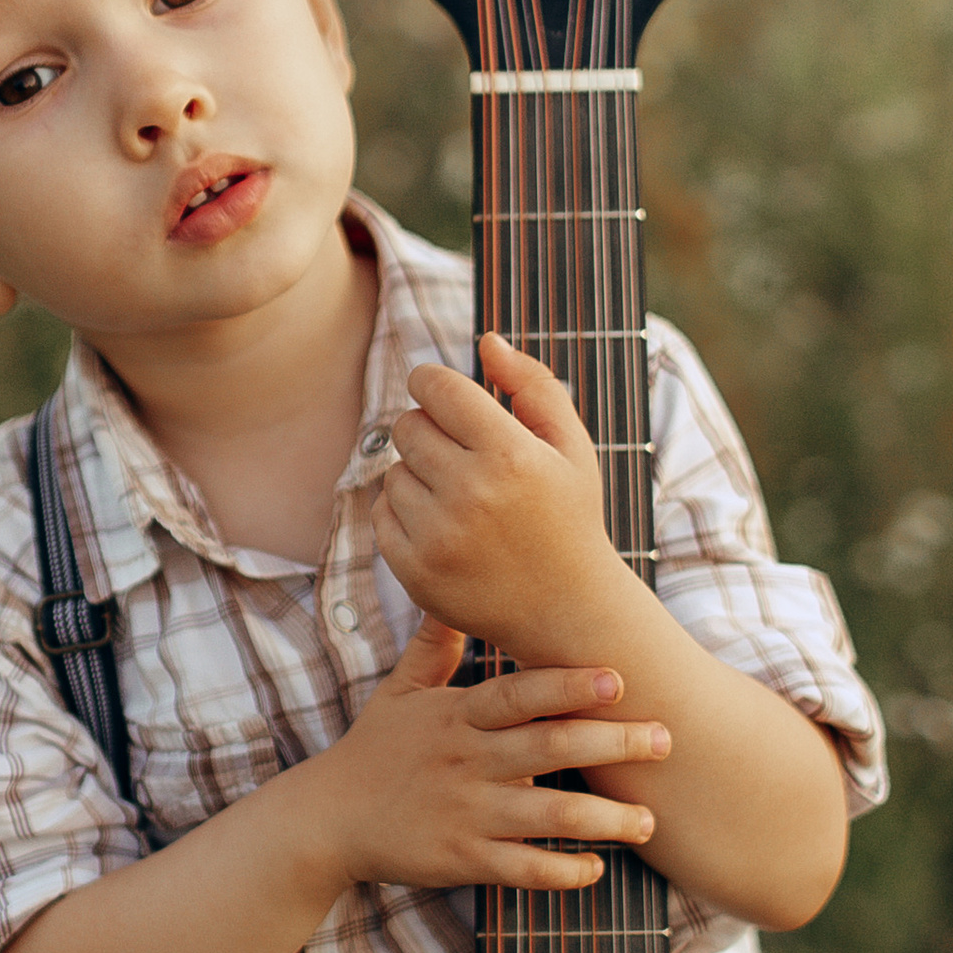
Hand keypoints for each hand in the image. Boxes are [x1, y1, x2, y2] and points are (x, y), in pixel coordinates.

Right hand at [295, 619, 667, 901]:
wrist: (326, 820)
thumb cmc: (373, 750)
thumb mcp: (398, 691)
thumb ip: (434, 646)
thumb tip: (454, 594)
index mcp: (456, 716)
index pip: (518, 695)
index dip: (567, 686)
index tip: (618, 678)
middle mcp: (465, 761)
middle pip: (547, 750)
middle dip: (611, 743)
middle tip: (664, 739)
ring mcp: (464, 813)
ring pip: (545, 816)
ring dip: (603, 819)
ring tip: (647, 819)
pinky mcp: (460, 859)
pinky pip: (520, 869)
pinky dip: (560, 872)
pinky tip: (595, 868)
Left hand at [372, 332, 635, 664]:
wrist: (567, 611)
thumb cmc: (569, 517)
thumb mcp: (570, 446)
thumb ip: (534, 384)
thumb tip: (487, 340)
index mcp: (509, 454)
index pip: (435, 388)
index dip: (432, 383)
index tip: (441, 395)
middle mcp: (470, 494)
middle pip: (407, 425)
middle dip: (429, 430)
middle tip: (461, 454)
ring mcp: (438, 536)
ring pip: (393, 471)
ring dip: (418, 476)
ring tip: (460, 498)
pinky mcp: (415, 570)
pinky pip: (381, 514)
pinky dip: (404, 514)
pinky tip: (443, 526)